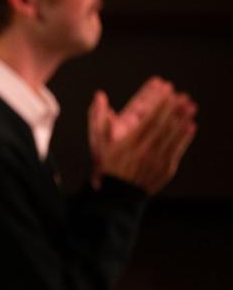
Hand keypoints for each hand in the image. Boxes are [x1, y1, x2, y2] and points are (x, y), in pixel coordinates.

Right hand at [88, 78, 196, 193]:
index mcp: (130, 143)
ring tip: (191, 108)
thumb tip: (99, 95)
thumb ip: (99, 118)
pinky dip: (184, 139)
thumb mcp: (99, 142)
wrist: (118, 194)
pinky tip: (190, 127)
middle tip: (184, 97)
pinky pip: (177, 151)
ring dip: (183, 121)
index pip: (149, 120)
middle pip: (163, 127)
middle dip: (174, 110)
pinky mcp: (165, 170)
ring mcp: (156, 161)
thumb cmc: (109, 166)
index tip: (169, 94)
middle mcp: (144, 151)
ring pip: (172, 138)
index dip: (160, 106)